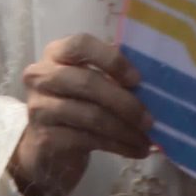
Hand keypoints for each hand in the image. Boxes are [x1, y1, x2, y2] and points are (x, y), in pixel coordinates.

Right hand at [11, 34, 154, 195]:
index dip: (112, 60)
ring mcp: (40, 108)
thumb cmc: (77, 107)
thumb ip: (113, 73)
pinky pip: (89, 140)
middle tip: (150, 120)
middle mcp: (41, 76)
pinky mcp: (45, 138)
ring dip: (126, 130)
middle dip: (125, 102)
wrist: (47, 149)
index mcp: (56, 53)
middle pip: (88, 83)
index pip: (81, 44)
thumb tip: (155, 77)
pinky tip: (136, 150)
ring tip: (147, 139)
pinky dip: (118, 146)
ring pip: (91, 115)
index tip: (137, 79)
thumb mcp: (90, 83)